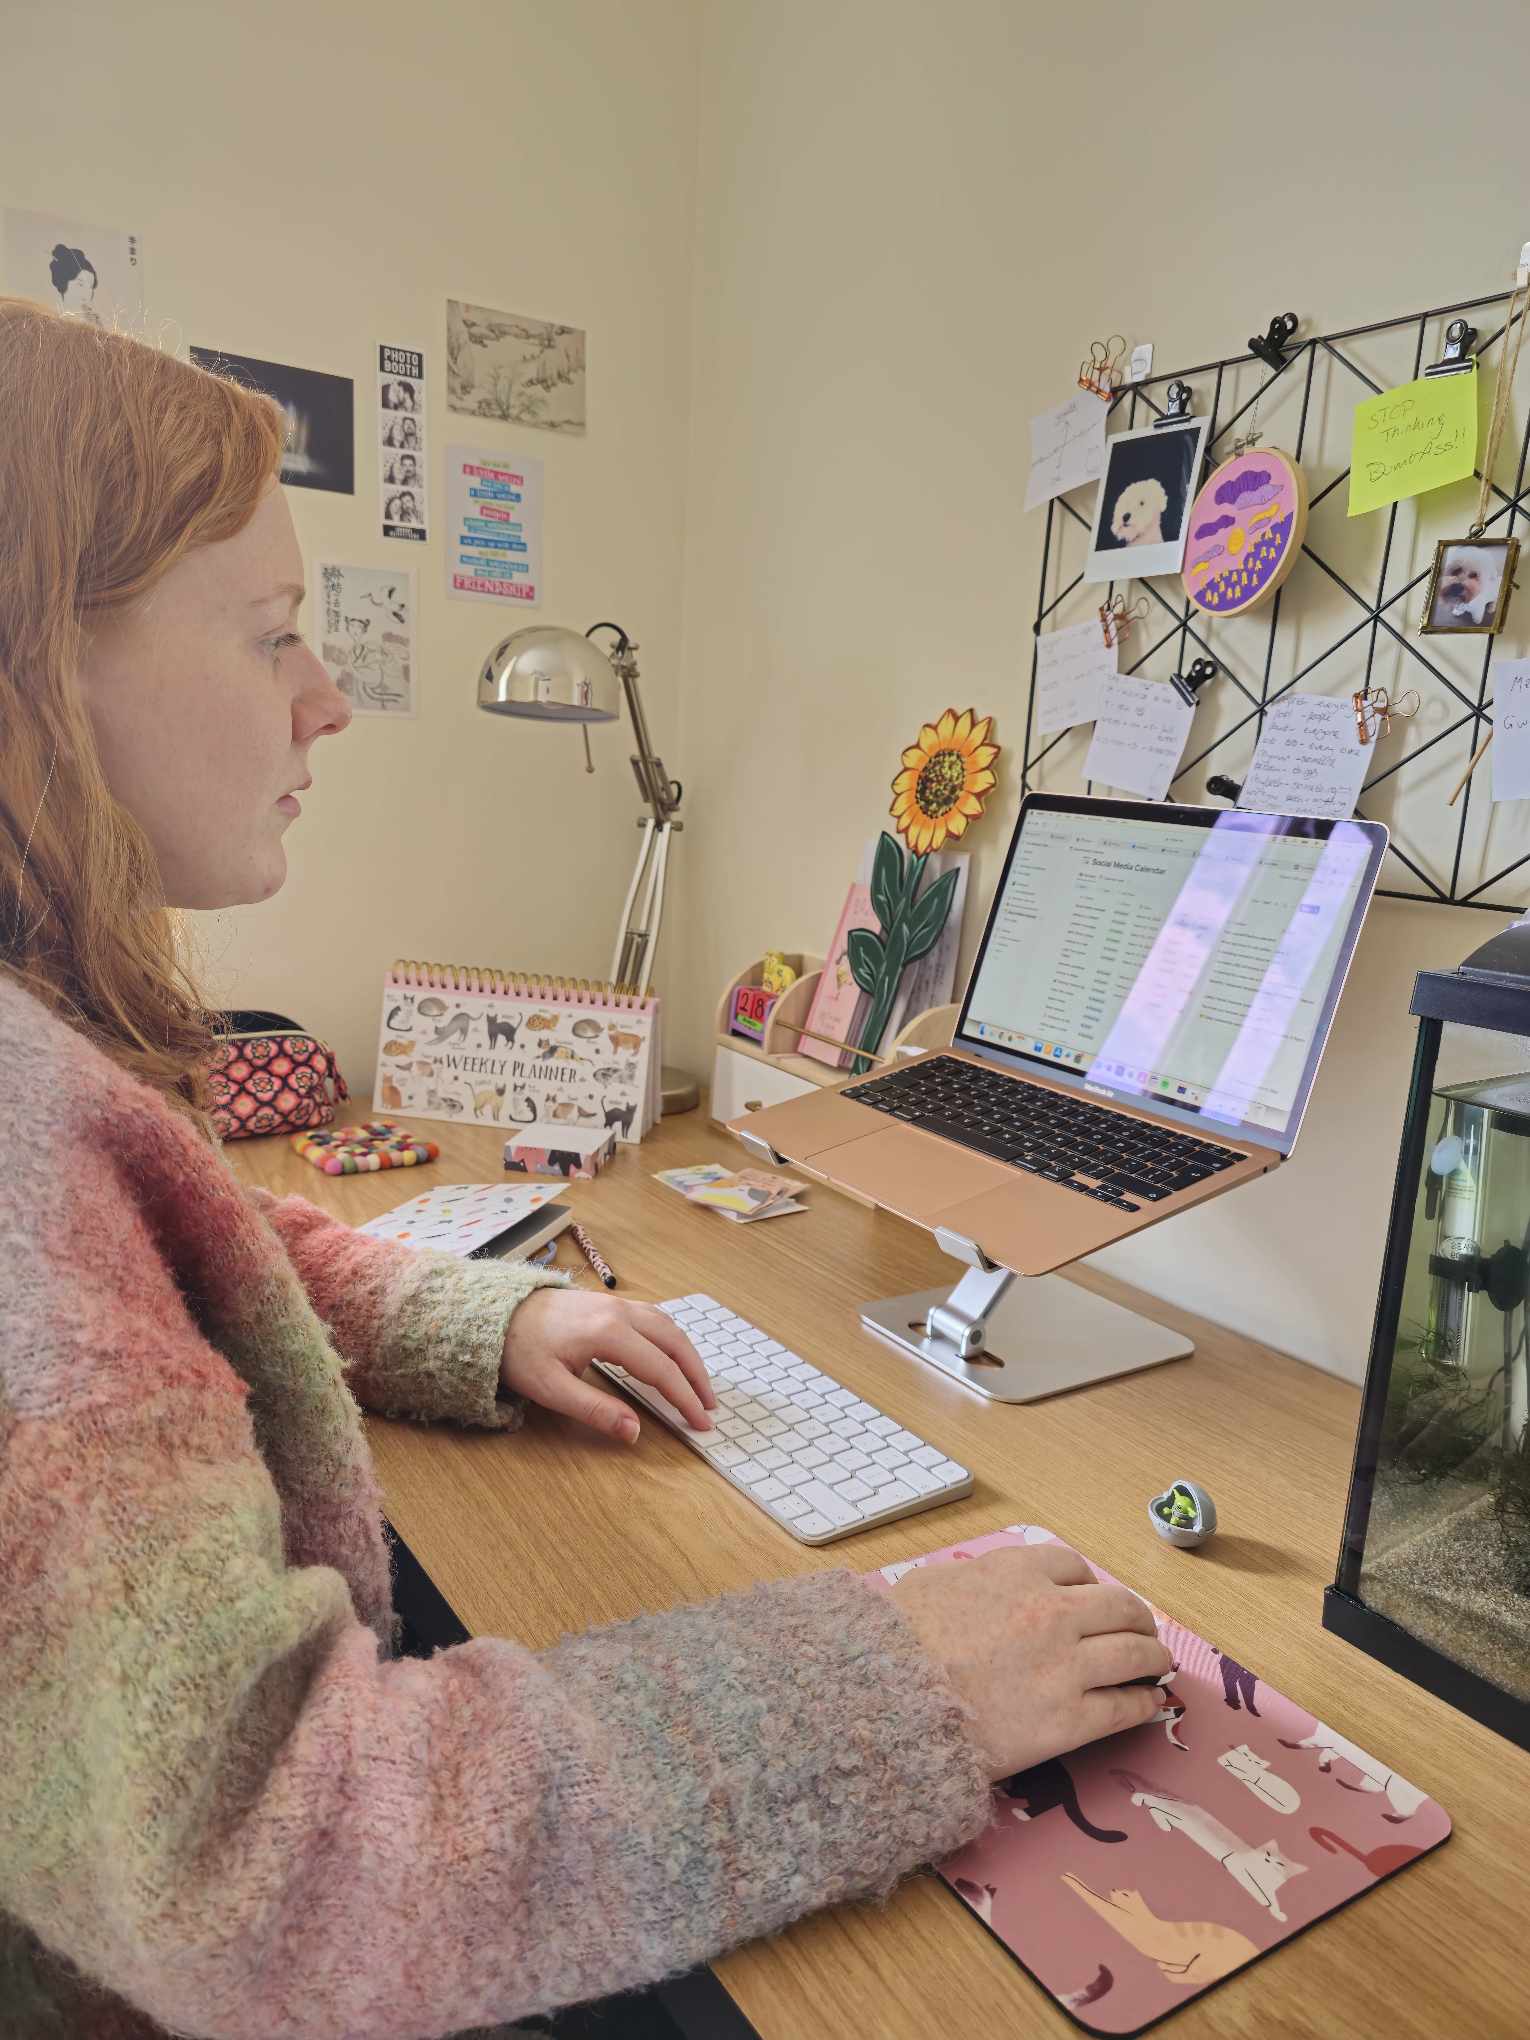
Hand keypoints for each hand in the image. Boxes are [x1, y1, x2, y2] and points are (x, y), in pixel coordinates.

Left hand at [500, 1288, 716, 1442]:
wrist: (496, 1313)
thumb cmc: (520, 1351)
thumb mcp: (552, 1389)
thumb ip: (596, 1410)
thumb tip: (635, 1432)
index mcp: (609, 1333)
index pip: (661, 1369)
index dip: (684, 1398)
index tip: (700, 1422)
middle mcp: (620, 1312)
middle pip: (674, 1342)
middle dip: (697, 1376)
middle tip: (709, 1406)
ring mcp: (615, 1303)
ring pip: (667, 1326)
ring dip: (687, 1355)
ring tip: (697, 1385)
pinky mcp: (608, 1303)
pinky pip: (654, 1317)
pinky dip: (672, 1339)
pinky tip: (672, 1355)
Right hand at [891, 1544, 1170, 1780]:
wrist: (891, 1705)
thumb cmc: (897, 1643)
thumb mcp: (931, 1585)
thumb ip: (970, 1579)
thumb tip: (980, 1588)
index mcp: (1016, 1572)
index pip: (1073, 1567)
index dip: (1087, 1586)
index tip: (1091, 1600)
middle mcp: (1051, 1612)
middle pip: (1119, 1607)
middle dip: (1137, 1618)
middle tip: (1142, 1631)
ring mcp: (1065, 1667)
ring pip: (1133, 1654)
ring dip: (1152, 1657)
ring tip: (1158, 1664)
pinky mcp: (1069, 1721)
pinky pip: (1123, 1707)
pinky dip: (1143, 1702)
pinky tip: (1148, 1703)